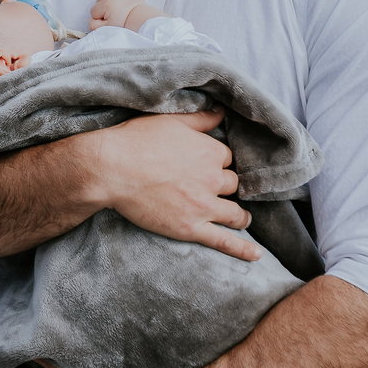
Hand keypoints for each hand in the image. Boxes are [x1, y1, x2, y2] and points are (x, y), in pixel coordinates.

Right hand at [89, 0, 160, 31]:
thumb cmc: (125, 23)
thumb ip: (94, 25)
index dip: (100, 17)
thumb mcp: (107, 28)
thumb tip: (91, 19)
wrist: (140, 18)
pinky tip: (118, 0)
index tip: (109, 20)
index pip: (93, 11)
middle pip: (98, 2)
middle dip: (103, 9)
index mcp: (105, 4)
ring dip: (108, 0)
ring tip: (116, 7)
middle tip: (114, 15)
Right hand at [89, 112, 261, 259]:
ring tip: (241, 218)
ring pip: (235, 213)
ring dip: (240, 216)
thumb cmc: (137, 140)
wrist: (112, 169)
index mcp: (211, 151)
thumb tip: (221, 112)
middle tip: (214, 190)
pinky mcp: (191, 228)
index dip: (217, 162)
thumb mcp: (171, 121)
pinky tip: (255, 255)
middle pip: (232, 185)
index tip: (207, 165)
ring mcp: (204, 205)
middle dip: (225, 186)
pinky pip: (224, 240)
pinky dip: (242, 249)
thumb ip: (200, 119)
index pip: (226, 158)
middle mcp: (213, 178)